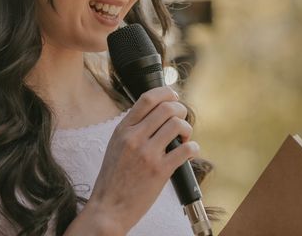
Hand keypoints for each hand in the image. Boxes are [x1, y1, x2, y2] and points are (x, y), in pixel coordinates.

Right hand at [82, 87, 198, 233]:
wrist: (107, 209)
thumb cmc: (113, 179)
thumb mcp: (115, 146)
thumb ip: (133, 128)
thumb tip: (158, 113)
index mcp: (123, 130)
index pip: (147, 99)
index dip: (166, 92)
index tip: (174, 96)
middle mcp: (134, 138)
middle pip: (167, 108)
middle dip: (181, 110)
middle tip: (182, 121)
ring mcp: (147, 154)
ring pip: (177, 125)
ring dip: (187, 129)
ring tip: (185, 138)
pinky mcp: (159, 171)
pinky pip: (186, 149)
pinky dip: (193, 148)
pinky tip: (190, 152)